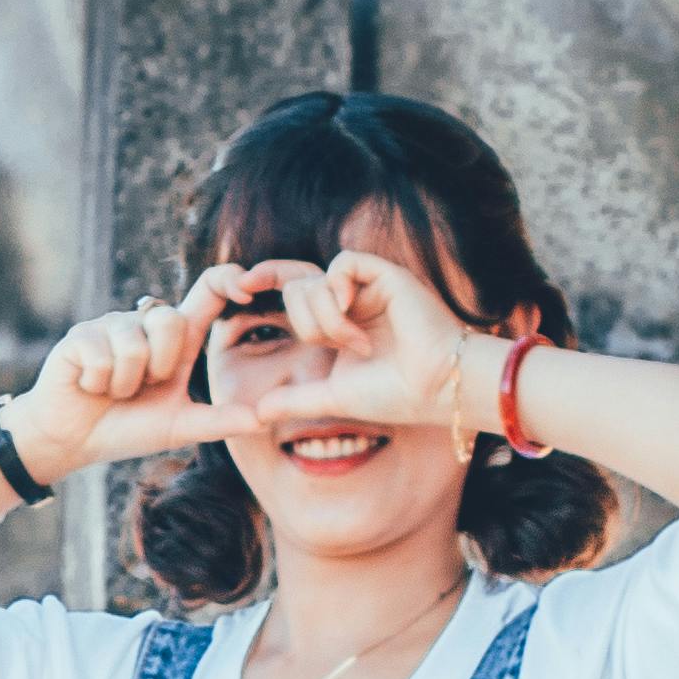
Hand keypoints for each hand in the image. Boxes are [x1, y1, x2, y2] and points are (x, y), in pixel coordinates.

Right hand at [0, 269, 254, 479]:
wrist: (74, 442)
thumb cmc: (128, 429)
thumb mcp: (179, 427)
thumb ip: (218, 421)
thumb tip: (262, 419)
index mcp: (176, 339)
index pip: (207, 291)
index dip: (227, 279)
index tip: (247, 285)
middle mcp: (144, 323)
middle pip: (170, 320)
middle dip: (159, 366)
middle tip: (141, 388)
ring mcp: (110, 325)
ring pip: (134, 343)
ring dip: (125, 382)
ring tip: (113, 391)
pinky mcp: (80, 335)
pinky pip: (102, 356)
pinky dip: (99, 384)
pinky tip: (90, 387)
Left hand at [253, 251, 536, 452]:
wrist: (437, 388)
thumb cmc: (395, 395)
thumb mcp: (332, 398)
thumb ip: (295, 399)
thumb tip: (257, 413)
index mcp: (339, 322)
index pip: (294, 293)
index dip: (265, 282)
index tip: (240, 288)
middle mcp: (353, 300)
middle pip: (296, 286)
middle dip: (302, 322)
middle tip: (333, 346)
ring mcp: (369, 287)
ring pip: (315, 281)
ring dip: (326, 319)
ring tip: (357, 344)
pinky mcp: (386, 275)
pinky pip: (343, 264)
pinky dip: (337, 290)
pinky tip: (350, 310)